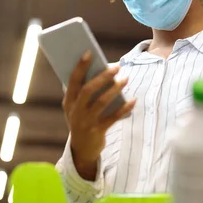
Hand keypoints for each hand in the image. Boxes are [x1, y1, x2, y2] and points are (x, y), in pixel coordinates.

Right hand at [63, 51, 135, 179]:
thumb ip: (84, 92)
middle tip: (116, 67)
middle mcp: (75, 111)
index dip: (80, 66)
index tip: (89, 52)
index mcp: (68, 102)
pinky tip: (133, 100)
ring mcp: (86, 122)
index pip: (73, 80)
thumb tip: (101, 70)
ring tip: (125, 79)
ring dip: (115, 89)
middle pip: (88, 90)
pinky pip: (113, 117)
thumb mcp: (77, 107)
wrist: (81, 149)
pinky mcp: (98, 131)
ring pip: (101, 102)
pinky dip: (125, 108)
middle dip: (102, 77)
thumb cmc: (82, 120)